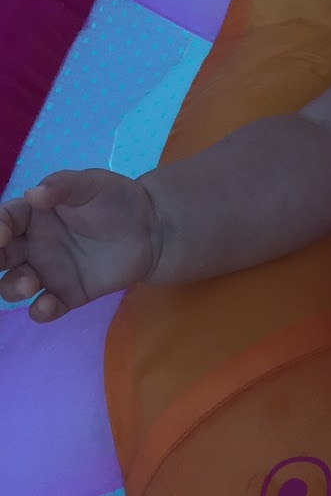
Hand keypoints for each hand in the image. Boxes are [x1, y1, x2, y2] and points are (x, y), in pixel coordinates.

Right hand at [0, 169, 157, 320]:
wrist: (151, 227)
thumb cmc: (116, 199)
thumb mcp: (91, 184)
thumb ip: (63, 186)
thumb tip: (32, 194)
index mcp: (33, 215)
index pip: (4, 221)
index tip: (2, 235)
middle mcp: (33, 245)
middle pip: (0, 257)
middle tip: (1, 261)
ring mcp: (48, 272)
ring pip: (14, 286)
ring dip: (13, 287)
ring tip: (30, 284)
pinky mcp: (68, 294)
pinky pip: (46, 308)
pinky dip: (41, 311)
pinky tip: (48, 306)